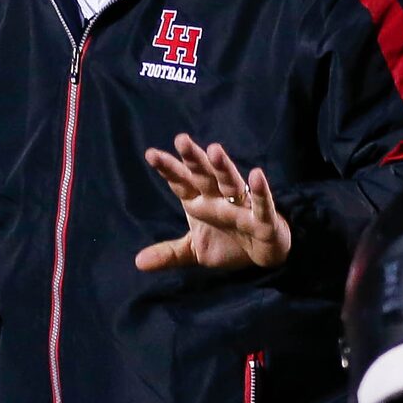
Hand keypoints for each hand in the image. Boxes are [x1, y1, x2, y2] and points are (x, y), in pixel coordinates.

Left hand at [135, 133, 290, 272]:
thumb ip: (169, 254)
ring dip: (223, 168)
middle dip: (194, 159)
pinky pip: (263, 205)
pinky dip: (261, 192)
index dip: (169, 169)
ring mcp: (242, 208)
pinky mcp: (265, 221)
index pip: (183, 183)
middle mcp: (220, 199)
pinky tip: (257, 175)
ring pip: (232, 183)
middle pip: (205, 175)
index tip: (151, 155)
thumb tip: (138, 262)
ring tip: (214, 150)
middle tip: (181, 139)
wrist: (263, 256)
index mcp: (201, 202)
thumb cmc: (229, 244)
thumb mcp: (195, 251)